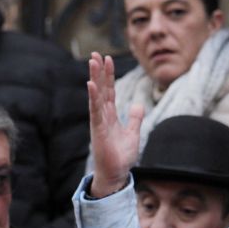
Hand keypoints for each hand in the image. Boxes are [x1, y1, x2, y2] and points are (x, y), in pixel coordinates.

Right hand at [87, 52, 142, 197]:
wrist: (116, 174)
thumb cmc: (121, 156)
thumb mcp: (133, 133)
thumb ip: (134, 118)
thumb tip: (137, 104)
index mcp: (110, 115)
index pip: (109, 91)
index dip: (108, 75)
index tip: (107, 59)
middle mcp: (102, 116)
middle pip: (101, 89)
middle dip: (99, 71)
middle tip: (96, 54)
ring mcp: (99, 122)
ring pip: (97, 95)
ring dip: (95, 78)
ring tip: (93, 62)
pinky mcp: (98, 130)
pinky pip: (95, 110)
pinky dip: (93, 97)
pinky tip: (91, 84)